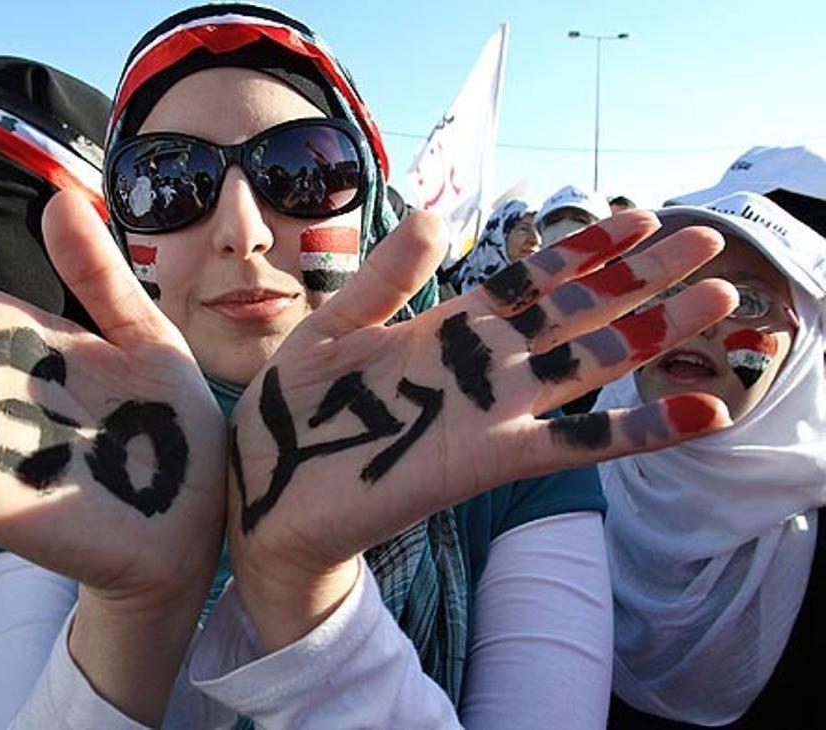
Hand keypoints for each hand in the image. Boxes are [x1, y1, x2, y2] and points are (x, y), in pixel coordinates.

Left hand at [228, 210, 736, 646]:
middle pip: (574, 312)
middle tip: (706, 245)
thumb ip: (387, 278)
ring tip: (718, 302)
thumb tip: (437, 215)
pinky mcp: (486, 459)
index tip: (636, 218)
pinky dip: (636, 429)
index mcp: (444, 332)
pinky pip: (574, 442)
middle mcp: (479, 368)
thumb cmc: (291, 413)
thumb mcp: (333, 328)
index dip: (582, 251)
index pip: (528, 282)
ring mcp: (489, 412)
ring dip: (653, 335)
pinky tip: (697, 414)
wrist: (266, 493)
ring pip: (587, 365)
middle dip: (639, 279)